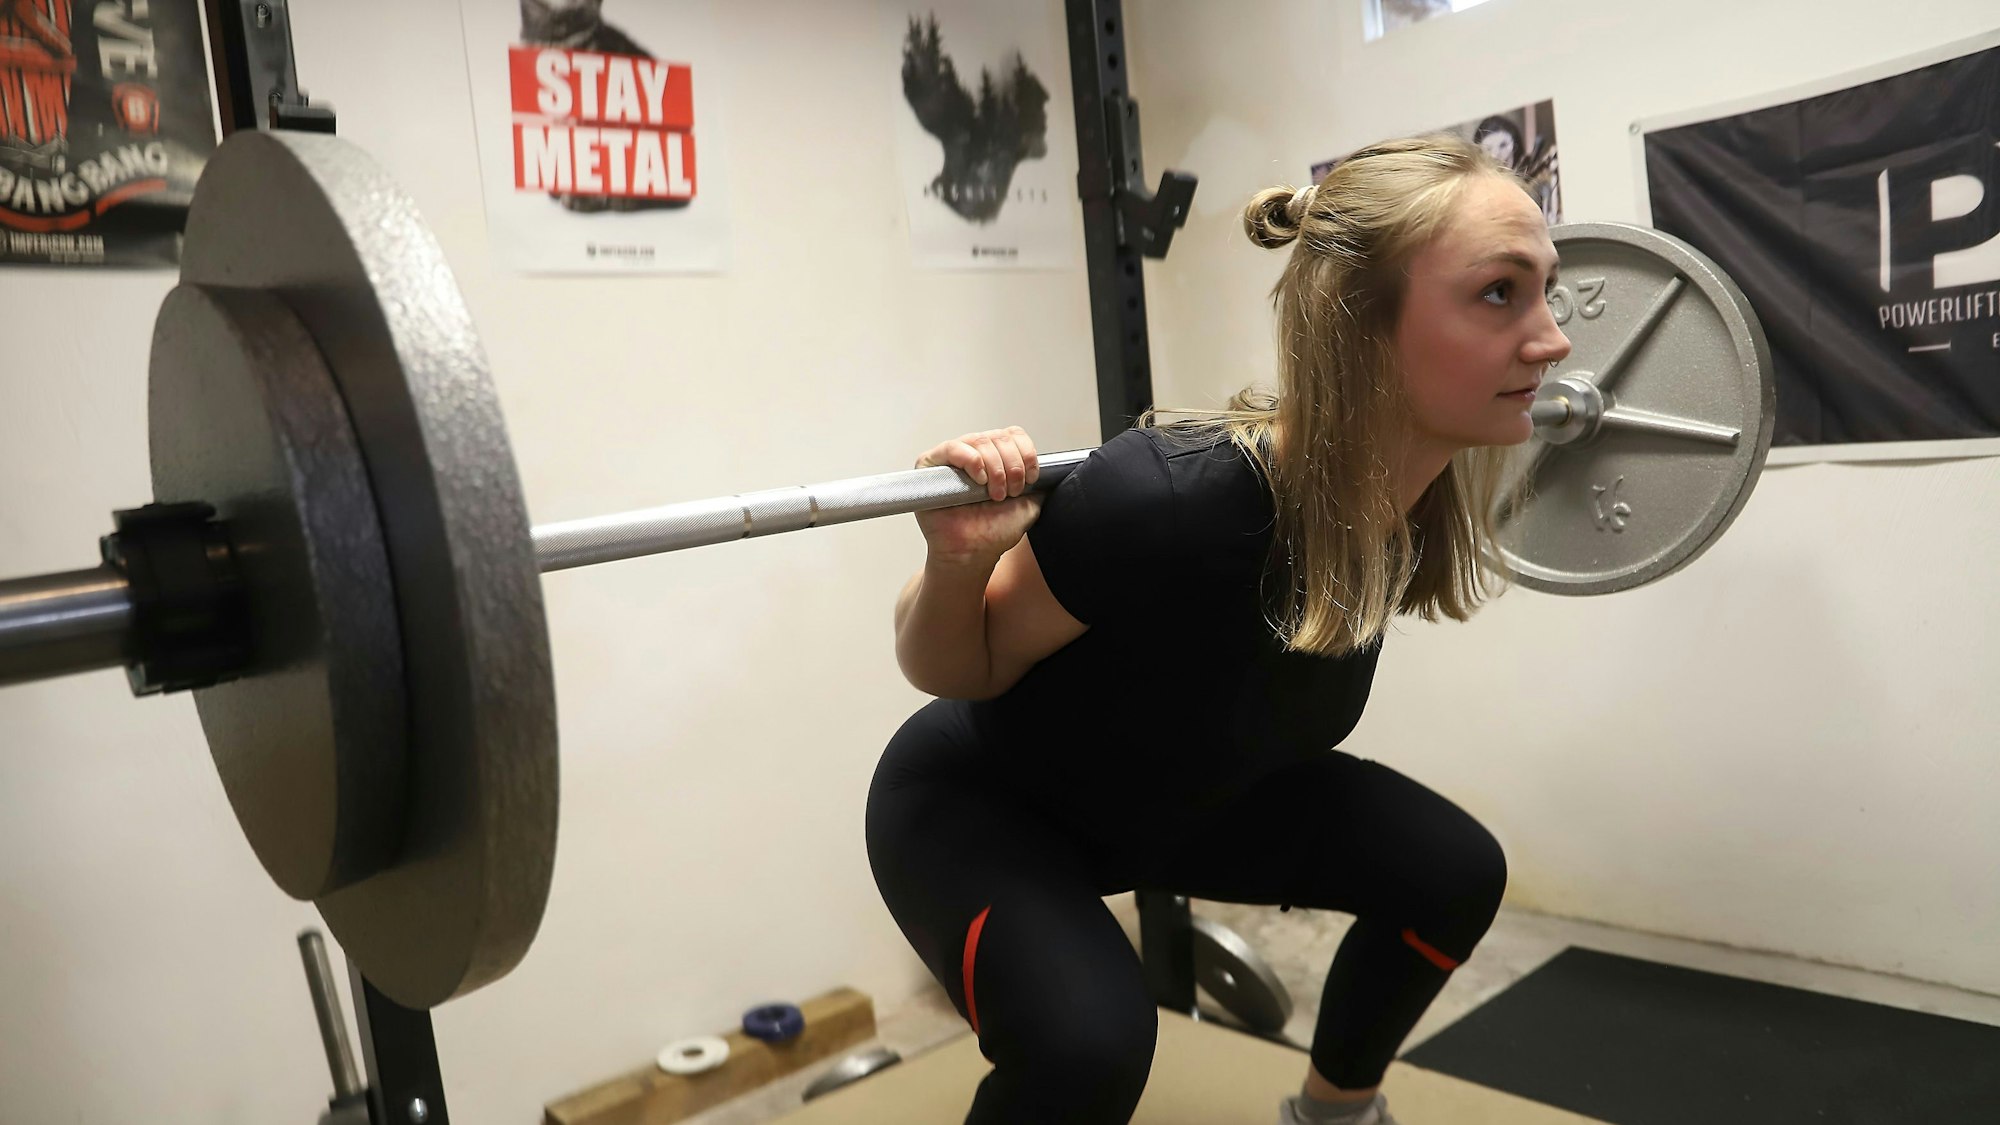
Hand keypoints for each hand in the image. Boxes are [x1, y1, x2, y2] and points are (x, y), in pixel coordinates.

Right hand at [913, 427, 1041, 565]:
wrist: (973, 552)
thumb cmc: (994, 531)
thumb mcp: (1029, 505)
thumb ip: (1040, 485)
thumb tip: (1054, 471)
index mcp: (996, 457)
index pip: (1013, 435)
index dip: (1025, 453)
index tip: (1030, 478)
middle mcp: (975, 453)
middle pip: (999, 437)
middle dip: (1012, 466)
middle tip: (1010, 492)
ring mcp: (952, 458)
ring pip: (980, 440)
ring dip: (995, 468)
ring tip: (994, 494)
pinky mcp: (930, 465)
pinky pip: (952, 448)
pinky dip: (971, 461)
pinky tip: (979, 480)